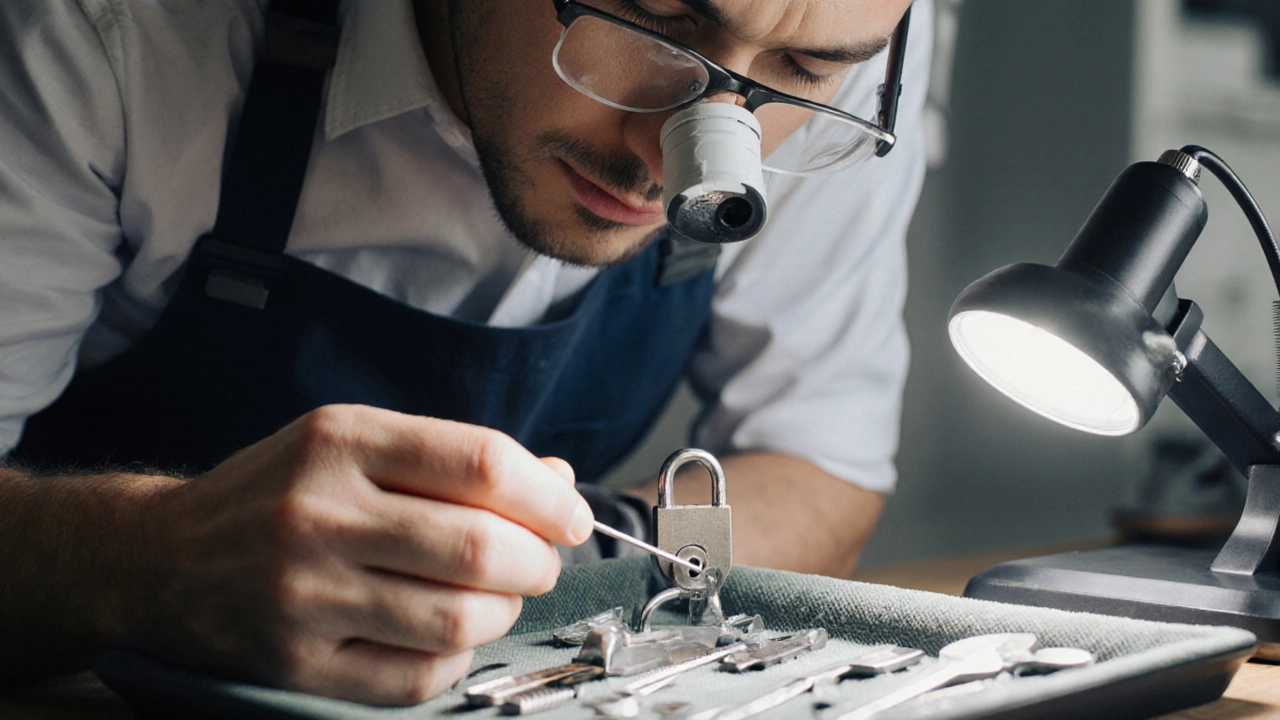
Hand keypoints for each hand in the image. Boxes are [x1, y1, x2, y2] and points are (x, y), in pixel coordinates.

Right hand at [135, 405, 592, 704]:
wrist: (157, 558)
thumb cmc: (277, 492)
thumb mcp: (354, 444)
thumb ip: (452, 459)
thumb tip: (557, 484)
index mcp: (341, 440)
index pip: (481, 462)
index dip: (547, 496)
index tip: (571, 515)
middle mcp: (318, 513)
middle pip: (480, 546)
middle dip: (537, 560)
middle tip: (537, 562)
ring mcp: (304, 594)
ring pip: (460, 618)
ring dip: (503, 611)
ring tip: (494, 596)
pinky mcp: (295, 664)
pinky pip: (417, 676)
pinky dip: (454, 658)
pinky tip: (443, 633)